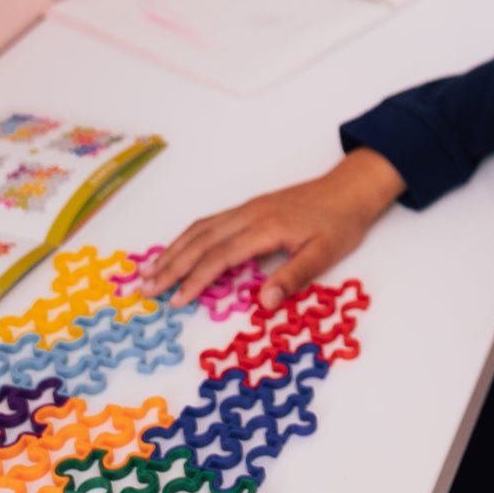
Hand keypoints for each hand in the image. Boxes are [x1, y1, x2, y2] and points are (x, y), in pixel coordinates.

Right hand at [139, 147, 404, 310]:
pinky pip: (210, 222)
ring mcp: (247, 208)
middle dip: (170, 265)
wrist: (350, 189)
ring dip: (173, 250)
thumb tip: (263, 303)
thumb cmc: (340, 223)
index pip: (220, 256)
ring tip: (148, 272)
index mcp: (265, 227)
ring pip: (200, 228)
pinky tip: (177, 249)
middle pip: (200, 240)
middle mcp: (249, 214)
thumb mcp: (325, 253)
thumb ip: (293, 277)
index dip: (195, 280)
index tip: (174, 301)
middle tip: (143, 289)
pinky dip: (187, 238)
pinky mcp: (249, 208)